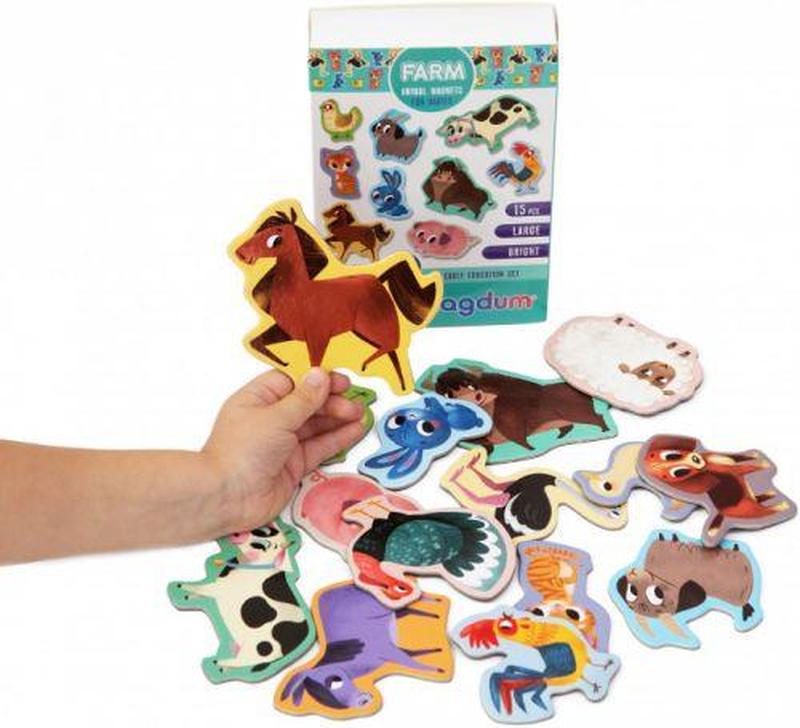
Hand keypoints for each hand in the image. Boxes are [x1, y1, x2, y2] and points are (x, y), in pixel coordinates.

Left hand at [202, 367, 364, 534]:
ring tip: (361, 413)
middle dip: (332, 401)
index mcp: (259, 399)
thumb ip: (304, 399)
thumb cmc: (240, 451)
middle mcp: (271, 419)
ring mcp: (283, 443)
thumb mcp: (276, 417)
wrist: (226, 498)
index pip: (293, 381)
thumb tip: (321, 375)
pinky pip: (320, 447)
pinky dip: (339, 439)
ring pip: (317, 425)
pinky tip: (356, 430)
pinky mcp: (294, 464)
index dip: (317, 379)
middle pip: (308, 403)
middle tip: (353, 402)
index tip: (339, 379)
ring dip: (339, 418)